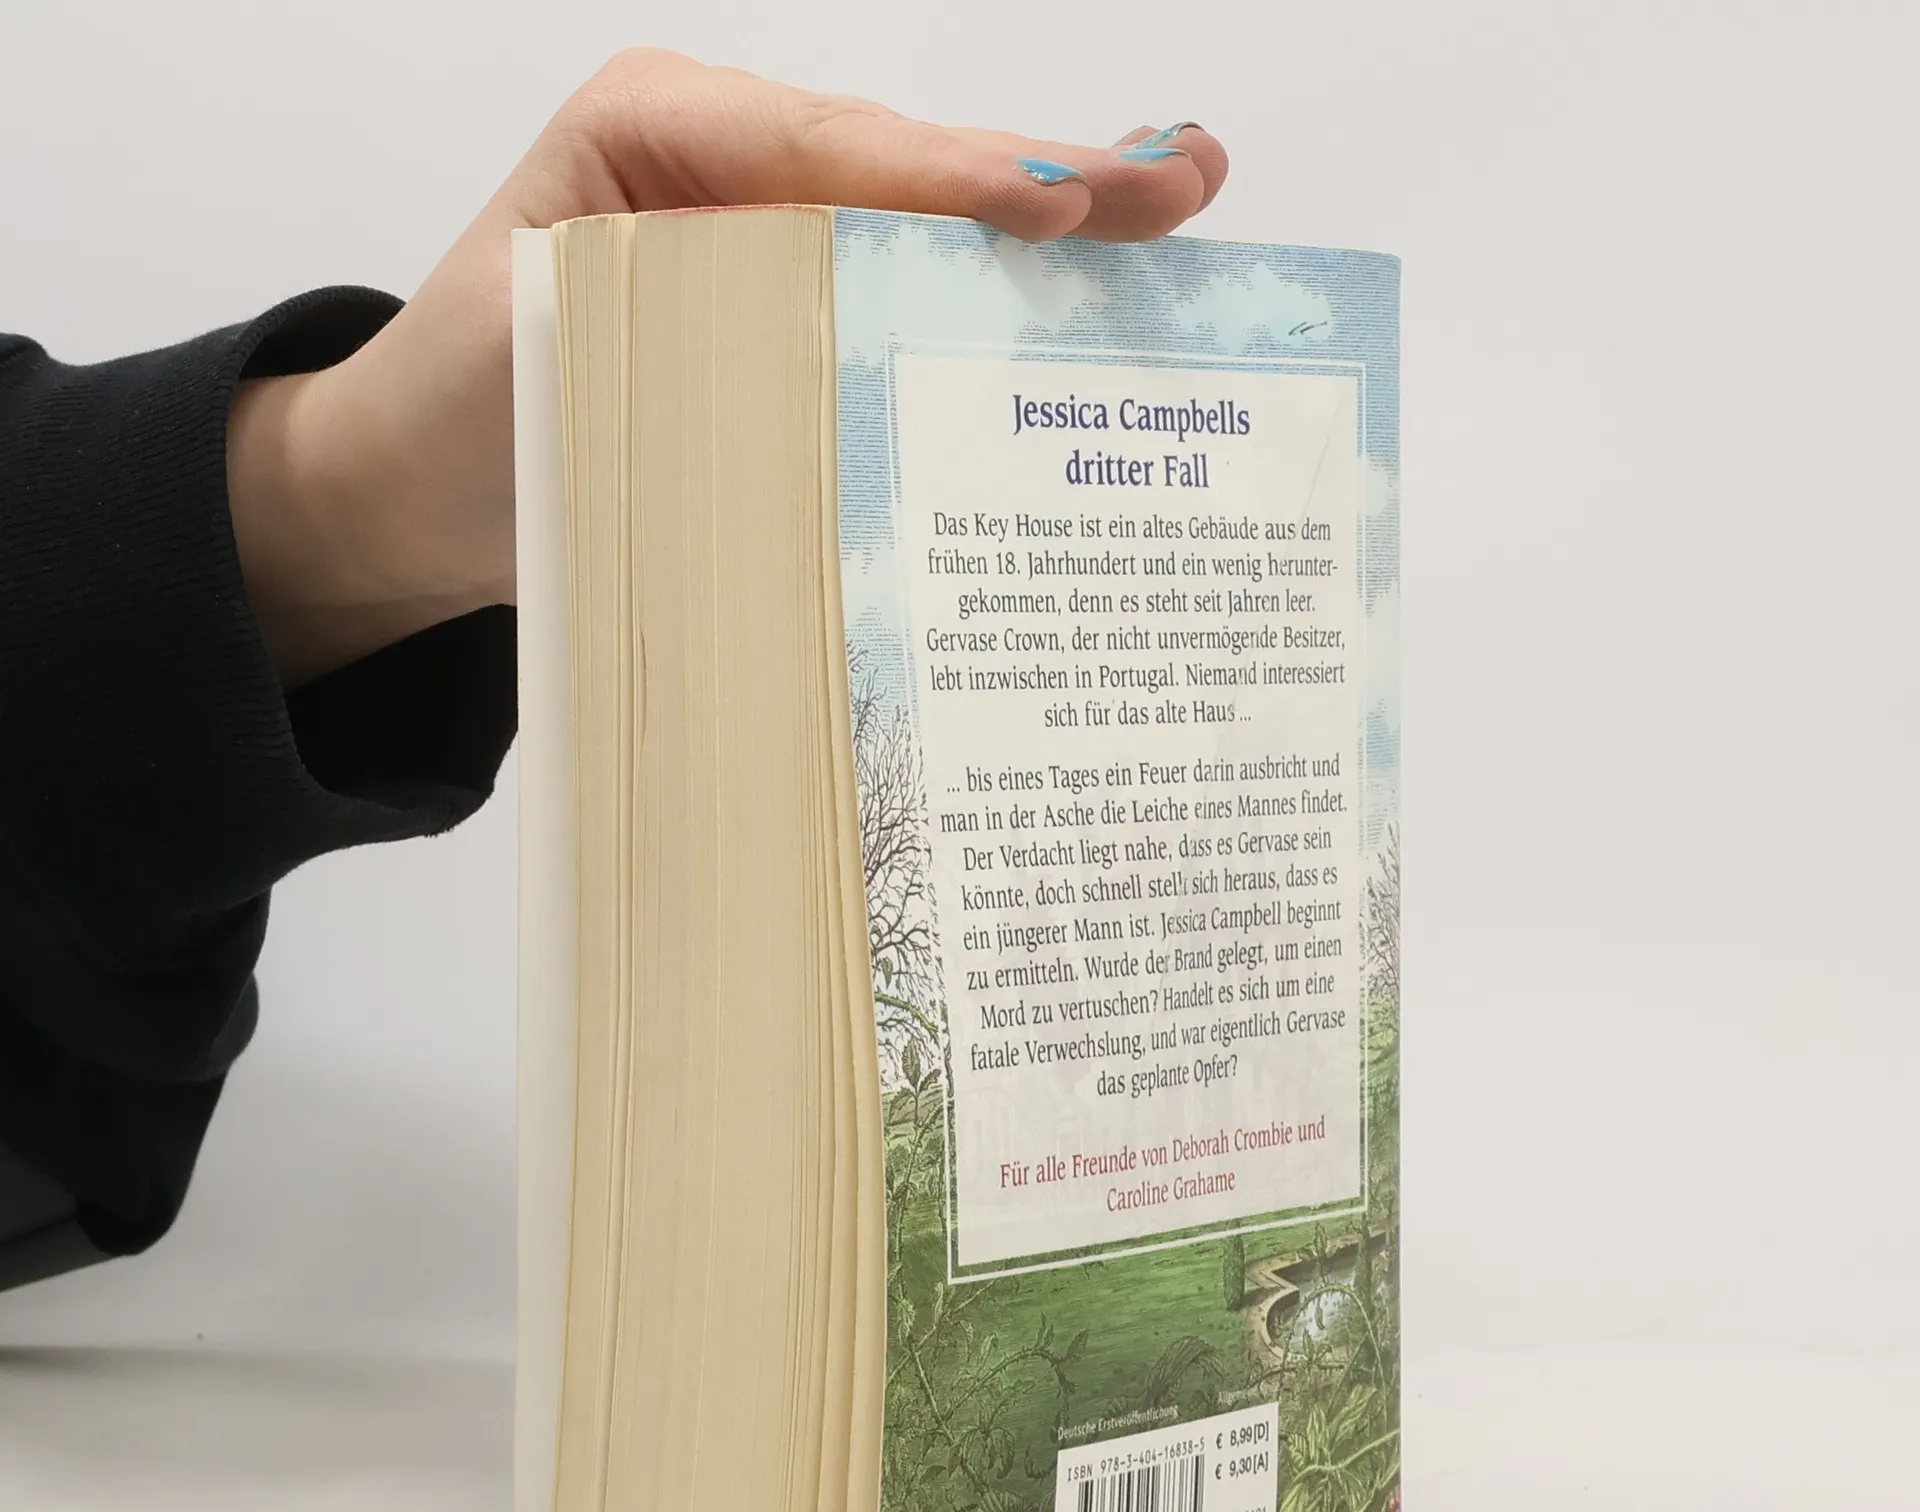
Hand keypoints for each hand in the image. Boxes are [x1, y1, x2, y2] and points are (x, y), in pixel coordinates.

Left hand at [228, 49, 1228, 685]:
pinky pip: (902, 301)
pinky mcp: (791, 320)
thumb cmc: (455, 413)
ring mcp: (770, 242)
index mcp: (654, 135)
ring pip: (926, 228)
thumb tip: (851, 367)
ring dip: (1054, 231)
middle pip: (906, 168)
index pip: (821, 148)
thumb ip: (682, 327)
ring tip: (1174, 211)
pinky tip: (1089, 312)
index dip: (943, 178)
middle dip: (1047, 178)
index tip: (1051, 203)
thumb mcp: (545, 349)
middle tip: (1180, 179)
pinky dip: (995, 310)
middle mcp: (728, 170)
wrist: (414, 491)